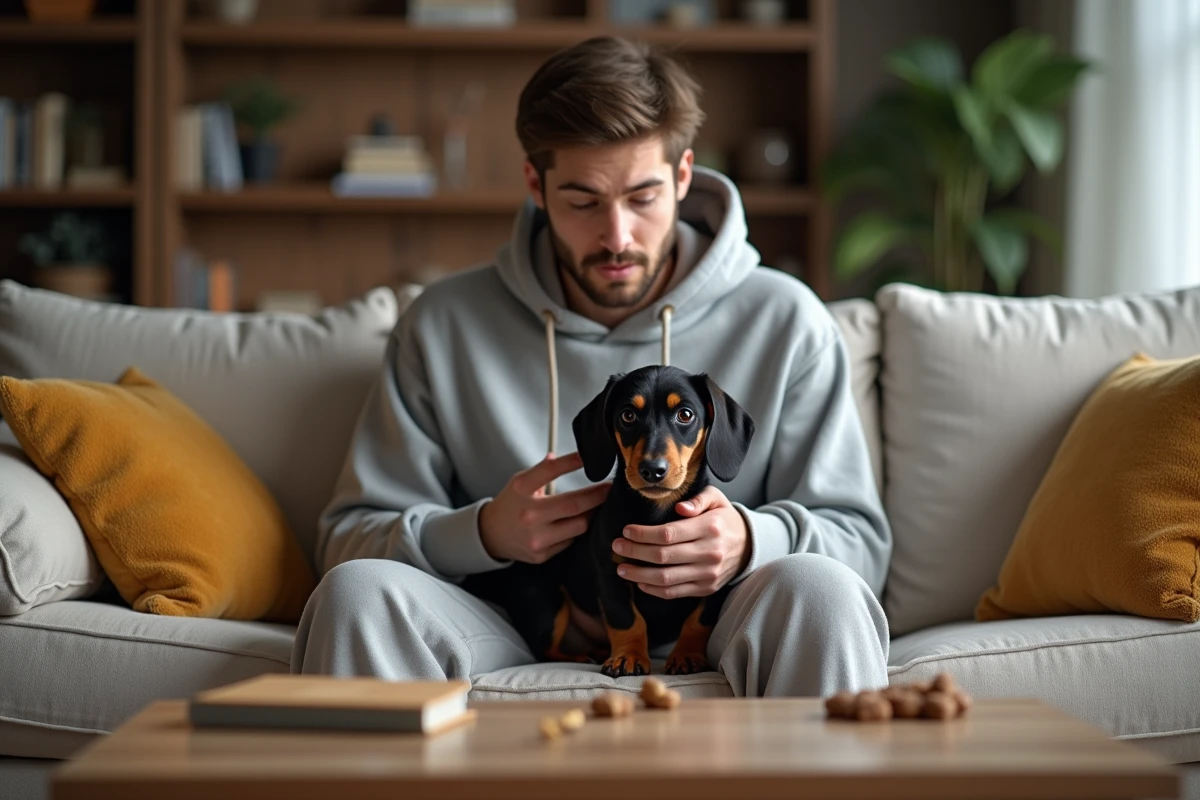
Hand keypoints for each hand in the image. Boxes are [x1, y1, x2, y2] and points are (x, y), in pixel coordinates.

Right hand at [479, 452, 610, 564]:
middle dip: (598, 495)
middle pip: (574, 504)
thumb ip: (544, 470)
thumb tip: (571, 456)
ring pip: (578, 525)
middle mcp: (529, 514)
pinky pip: (570, 540)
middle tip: (612, 487)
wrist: (490, 535)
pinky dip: (579, 530)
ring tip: (602, 505)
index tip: (589, 456)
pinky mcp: (542, 554)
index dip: (571, 462)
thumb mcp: (521, 482)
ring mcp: (536, 537)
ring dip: (593, 514)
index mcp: (521, 489)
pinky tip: (585, 521)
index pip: (550, 470)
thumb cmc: (511, 504)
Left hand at [612, 486, 749, 598]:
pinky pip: (674, 593)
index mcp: (710, 527)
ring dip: (638, 575)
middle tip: (616, 547)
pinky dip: (653, 590)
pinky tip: (640, 582)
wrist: (748, 546)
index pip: (669, 533)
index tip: (626, 531)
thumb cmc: (724, 519)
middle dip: (635, 552)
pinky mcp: (706, 589)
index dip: (643, 534)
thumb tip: (680, 507)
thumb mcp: (716, 498)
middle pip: (663, 556)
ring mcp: (708, 574)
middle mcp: (710, 552)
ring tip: (621, 569)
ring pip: (666, 578)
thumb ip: (698, 499)